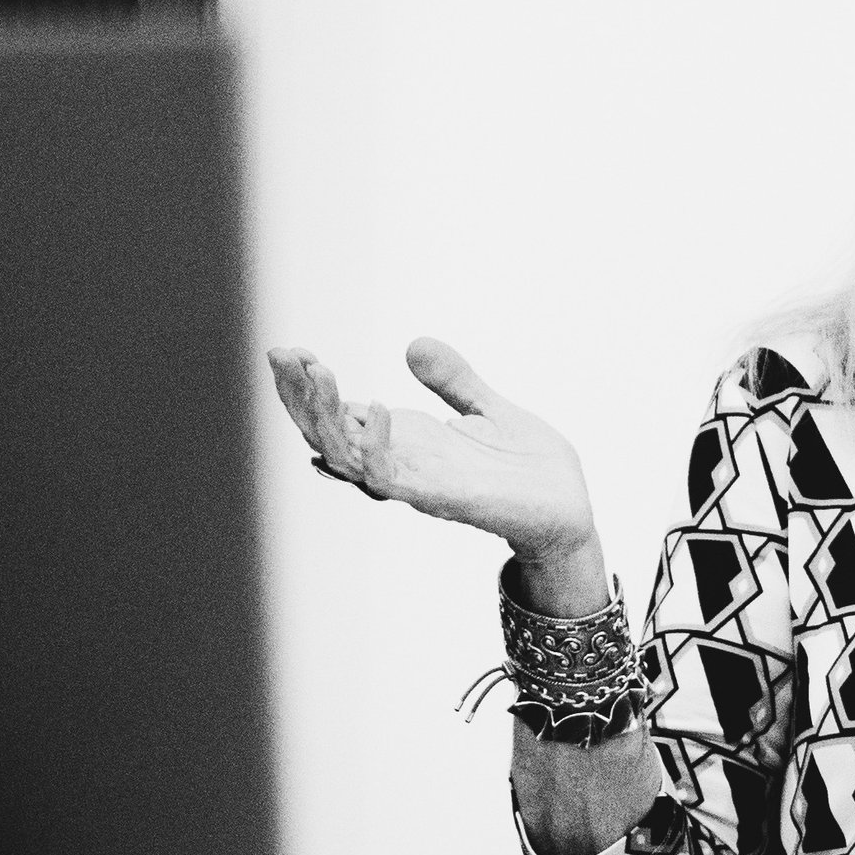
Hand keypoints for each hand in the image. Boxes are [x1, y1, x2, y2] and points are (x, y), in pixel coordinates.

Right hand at [268, 337, 599, 594]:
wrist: (571, 509)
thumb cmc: (528, 469)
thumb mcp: (488, 409)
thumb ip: (454, 381)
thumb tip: (414, 345)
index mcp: (407, 442)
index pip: (339, 415)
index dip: (308, 386)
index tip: (288, 351)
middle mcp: (402, 464)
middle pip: (328, 436)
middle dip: (300, 398)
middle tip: (283, 356)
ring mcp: (418, 484)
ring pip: (349, 458)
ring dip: (326, 418)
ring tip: (316, 373)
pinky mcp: (443, 500)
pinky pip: (396, 478)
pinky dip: (380, 446)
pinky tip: (376, 408)